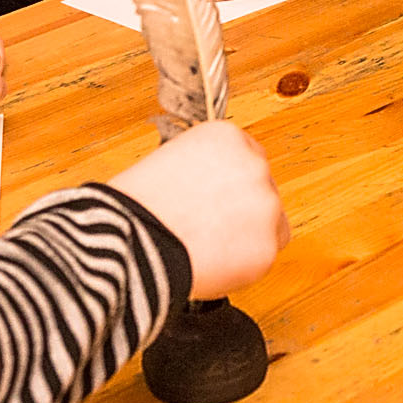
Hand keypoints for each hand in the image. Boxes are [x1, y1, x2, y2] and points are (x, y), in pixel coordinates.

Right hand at [108, 122, 289, 299]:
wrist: (132, 244)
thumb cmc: (135, 207)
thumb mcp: (166, 163)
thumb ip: (202, 169)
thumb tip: (213, 187)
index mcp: (227, 137)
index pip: (247, 156)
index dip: (231, 183)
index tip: (221, 199)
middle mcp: (253, 165)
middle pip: (262, 187)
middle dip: (242, 208)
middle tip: (212, 227)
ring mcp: (265, 204)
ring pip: (270, 222)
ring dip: (247, 235)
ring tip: (208, 248)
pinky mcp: (267, 245)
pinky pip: (264, 256)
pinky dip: (245, 265)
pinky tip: (214, 264)